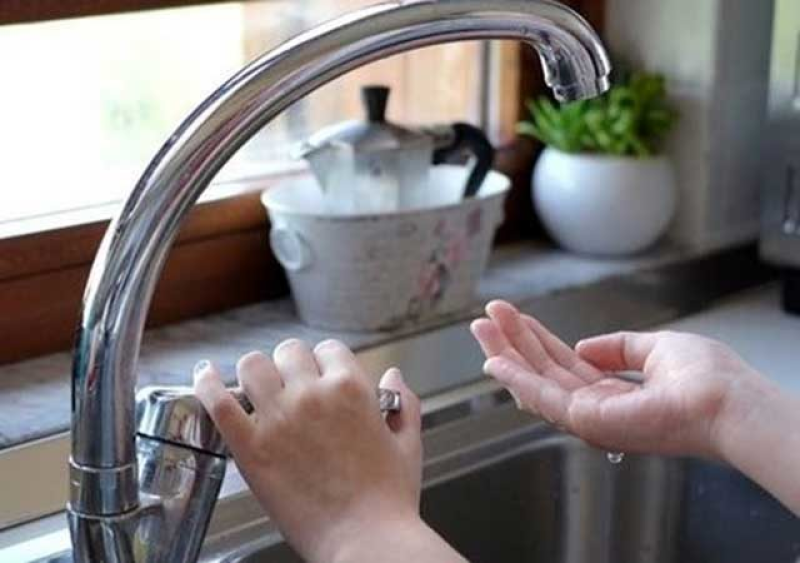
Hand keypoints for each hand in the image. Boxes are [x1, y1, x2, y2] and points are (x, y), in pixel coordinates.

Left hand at [193, 339, 425, 562]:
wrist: (365, 541)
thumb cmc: (388, 501)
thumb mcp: (409, 444)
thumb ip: (404, 404)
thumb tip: (393, 377)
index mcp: (351, 389)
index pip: (328, 350)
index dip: (324, 362)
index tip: (321, 376)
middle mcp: (312, 395)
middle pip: (289, 352)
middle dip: (290, 365)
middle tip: (290, 385)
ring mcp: (278, 419)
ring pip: (252, 366)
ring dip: (255, 372)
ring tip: (255, 387)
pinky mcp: (250, 447)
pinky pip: (218, 401)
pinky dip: (207, 384)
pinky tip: (206, 376)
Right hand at [470, 300, 765, 458]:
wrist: (727, 401)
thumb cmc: (707, 379)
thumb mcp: (656, 349)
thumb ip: (619, 348)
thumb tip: (585, 346)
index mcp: (614, 393)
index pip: (564, 366)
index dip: (537, 341)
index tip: (513, 319)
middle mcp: (597, 409)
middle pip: (543, 373)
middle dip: (512, 344)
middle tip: (485, 318)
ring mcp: (590, 418)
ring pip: (535, 384)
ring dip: (505, 355)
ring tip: (481, 327)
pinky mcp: (586, 421)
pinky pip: (542, 397)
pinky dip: (515, 378)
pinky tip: (494, 360)